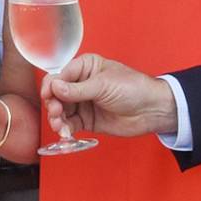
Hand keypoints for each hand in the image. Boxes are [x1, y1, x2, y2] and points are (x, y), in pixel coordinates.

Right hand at [44, 54, 176, 138]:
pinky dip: (65, 128)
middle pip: (56, 94)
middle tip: (57, 113)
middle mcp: (81, 84)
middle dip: (53, 104)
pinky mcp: (87, 120)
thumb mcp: (103, 85)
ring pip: (60, 110)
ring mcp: (83, 102)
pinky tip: (65, 132)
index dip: (52, 86)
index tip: (49, 97)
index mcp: (85, 67)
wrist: (151, 110)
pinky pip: (70, 124)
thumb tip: (54, 87)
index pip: (60, 75)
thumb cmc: (133, 88)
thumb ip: (77, 89)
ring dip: (56, 118)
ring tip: (60, 126)